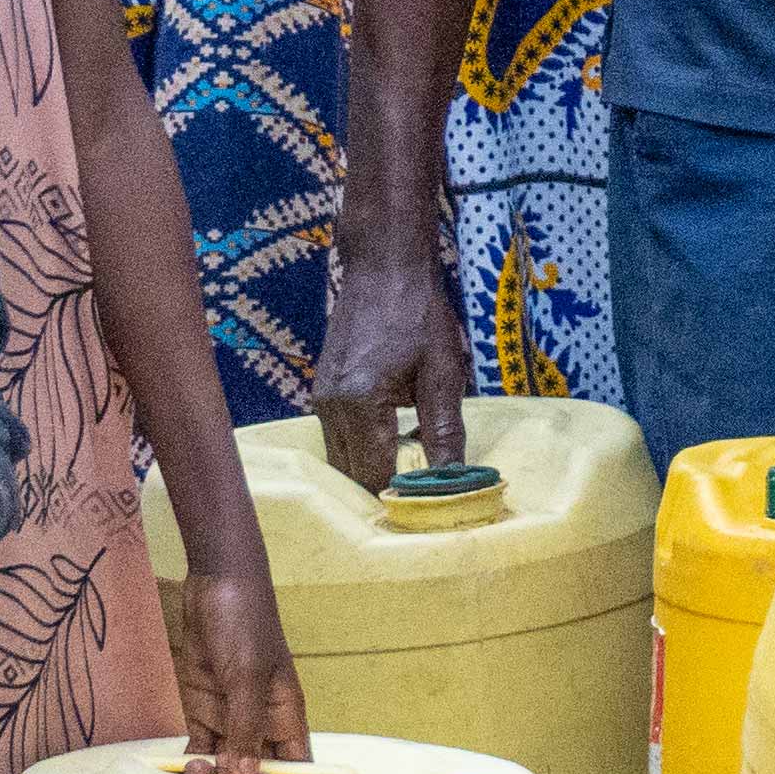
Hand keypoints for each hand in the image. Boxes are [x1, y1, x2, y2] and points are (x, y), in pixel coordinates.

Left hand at [170, 562, 308, 773]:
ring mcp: (231, 716)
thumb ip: (246, 725)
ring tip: (192, 769)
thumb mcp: (247, 674)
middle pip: (257, 771)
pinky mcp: (203, 709)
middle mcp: (262, 722)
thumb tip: (246, 772)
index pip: (295, 766)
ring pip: (225, 763)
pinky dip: (189, 762)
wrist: (216, 583)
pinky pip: (200, 747)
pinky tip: (178, 768)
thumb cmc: (245, 621)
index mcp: (286, 714)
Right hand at [310, 235, 464, 486]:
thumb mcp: (443, 372)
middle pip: (351, 473)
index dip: (401, 494)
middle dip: (384, 487)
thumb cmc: (418, 313)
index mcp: (360, 404)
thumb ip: (444, 430)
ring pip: (340, 457)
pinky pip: (337, 436)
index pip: (374, 474)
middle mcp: (330, 407)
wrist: (383, 267)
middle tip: (422, 496)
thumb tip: (453, 478)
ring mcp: (320, 398)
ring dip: (370, 469)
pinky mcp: (322, 391)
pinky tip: (392, 444)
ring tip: (410, 474)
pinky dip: (361, 448)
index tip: (429, 507)